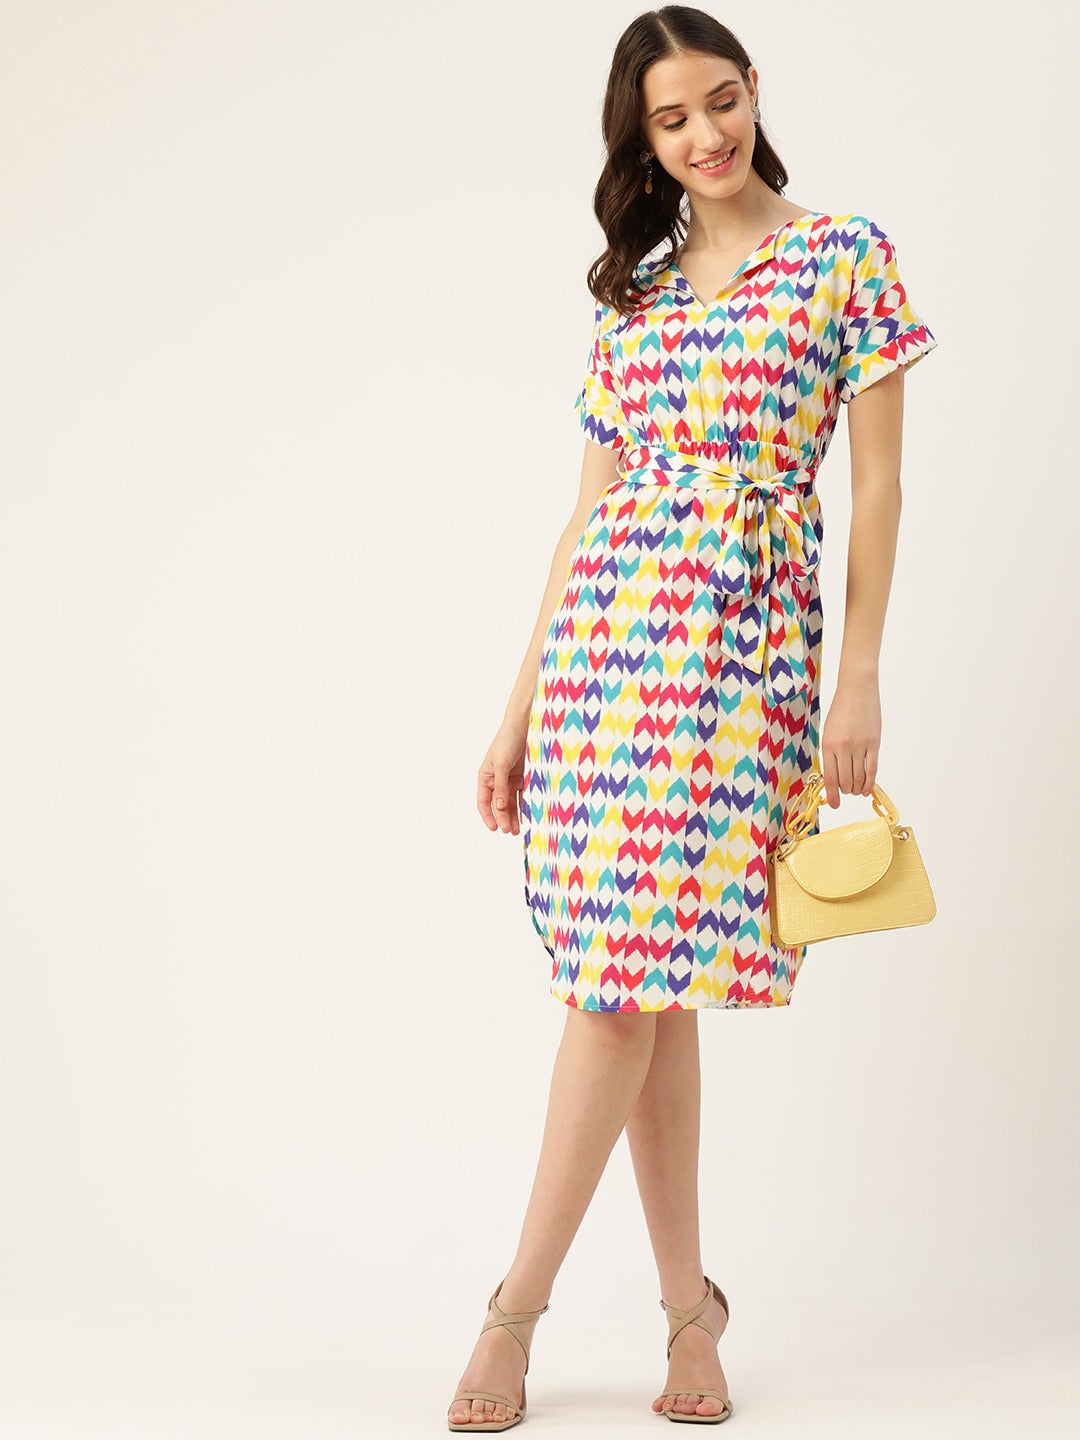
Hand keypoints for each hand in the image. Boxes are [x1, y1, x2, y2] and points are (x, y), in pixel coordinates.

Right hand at [477, 717, 528, 834]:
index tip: (495, 828)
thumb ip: (500, 787)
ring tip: (519, 829)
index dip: (488, 816)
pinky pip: (523, 795)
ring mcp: (511, 779)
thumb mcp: (501, 765)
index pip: (484, 801)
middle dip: (503, 819)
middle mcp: (497, 780)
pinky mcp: (524, 777)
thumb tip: (499, 807)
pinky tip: (529, 816)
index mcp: (486, 776)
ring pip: (511, 803)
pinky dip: (525, 806)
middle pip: (499, 805)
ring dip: (514, 816)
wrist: (525, 726)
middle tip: (510, 831)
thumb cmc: (507, 741)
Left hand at [820, 677, 880, 807]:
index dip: (832, 796)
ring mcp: (860, 746)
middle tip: (847, 791)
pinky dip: (870, 783)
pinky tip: (867, 790)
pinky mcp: (874, 743)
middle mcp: (843, 748)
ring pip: (859, 778)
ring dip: (857, 789)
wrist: (857, 690)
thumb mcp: (828, 732)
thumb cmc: (840, 711)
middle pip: (846, 782)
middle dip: (845, 791)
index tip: (834, 805)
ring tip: (856, 789)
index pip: (830, 779)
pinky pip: (872, 769)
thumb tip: (833, 777)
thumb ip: (830, 754)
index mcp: (828, 745)